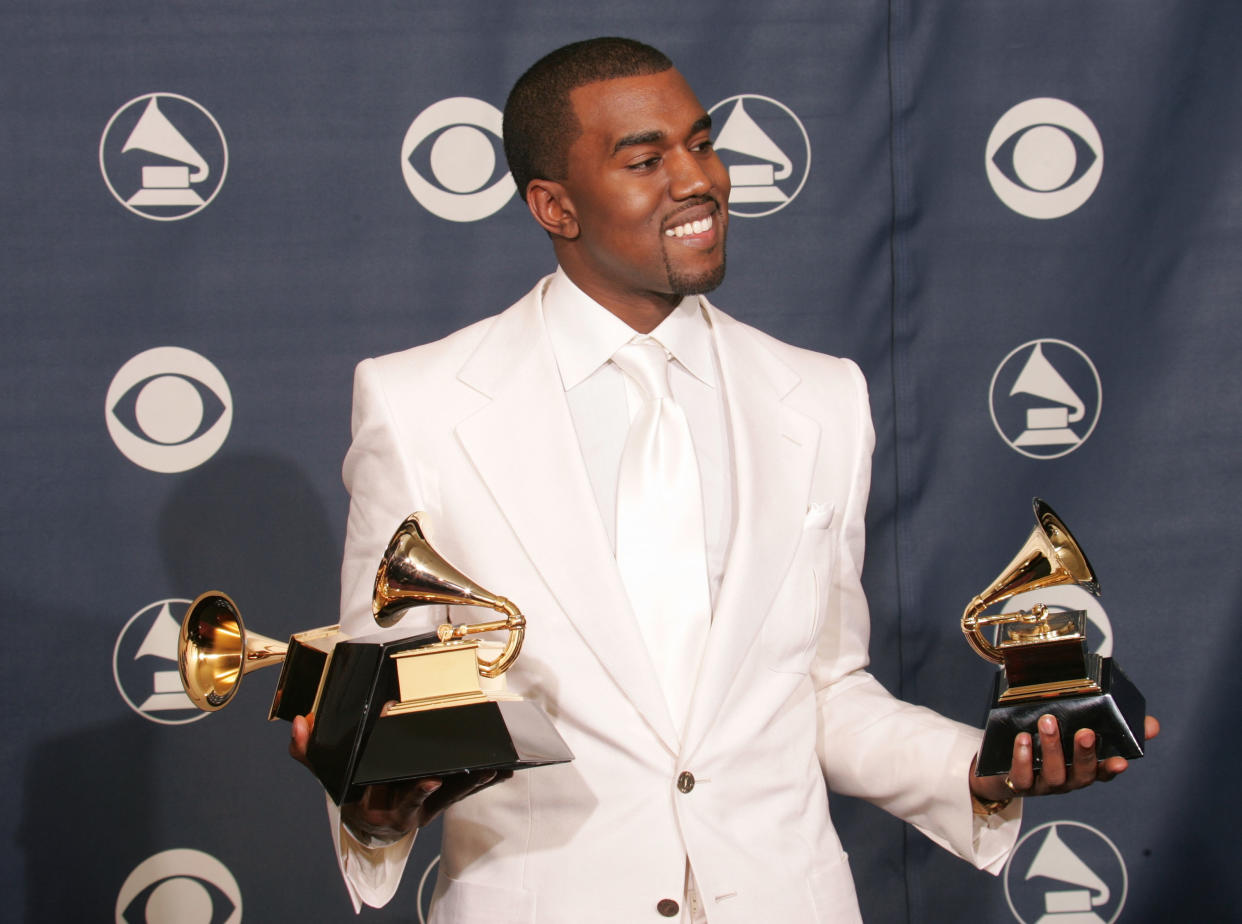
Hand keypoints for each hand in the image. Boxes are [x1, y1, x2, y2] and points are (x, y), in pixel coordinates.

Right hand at [289, 714, 512, 842]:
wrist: (366, 819)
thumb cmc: (353, 792)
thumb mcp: (328, 778)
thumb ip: (310, 753)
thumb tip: (300, 724)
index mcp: (387, 808)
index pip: (406, 800)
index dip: (419, 792)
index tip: (429, 779)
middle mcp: (413, 808)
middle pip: (440, 797)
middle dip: (458, 782)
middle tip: (479, 767)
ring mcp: (430, 803)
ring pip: (457, 793)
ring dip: (477, 780)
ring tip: (497, 765)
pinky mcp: (441, 796)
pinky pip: (465, 788)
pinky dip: (485, 778)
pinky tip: (507, 768)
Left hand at [970, 714, 1159, 803]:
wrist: (998, 769)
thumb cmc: (1043, 746)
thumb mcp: (1072, 732)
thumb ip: (1108, 724)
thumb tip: (1152, 725)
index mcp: (1082, 768)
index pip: (1104, 772)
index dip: (1113, 768)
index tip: (1123, 761)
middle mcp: (1067, 780)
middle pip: (1082, 774)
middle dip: (1085, 754)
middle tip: (1085, 732)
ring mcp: (1043, 785)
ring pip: (1054, 774)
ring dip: (1052, 748)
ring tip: (1047, 723)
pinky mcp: (1018, 784)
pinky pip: (1022, 778)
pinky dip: (1024, 759)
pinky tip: (1023, 740)